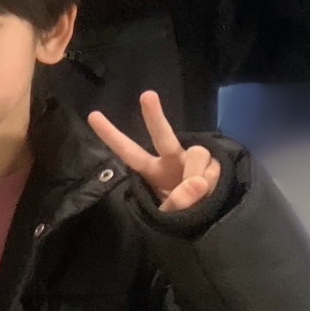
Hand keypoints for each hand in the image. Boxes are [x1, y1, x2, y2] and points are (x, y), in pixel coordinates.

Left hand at [88, 90, 221, 212]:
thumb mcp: (174, 214)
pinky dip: (212, 182)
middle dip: (154, 115)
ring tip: (199, 194)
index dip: (111, 136)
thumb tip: (196, 183)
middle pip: (162, 135)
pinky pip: (213, 167)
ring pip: (197, 154)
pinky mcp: (217, 161)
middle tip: (147, 95)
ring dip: (197, 176)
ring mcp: (195, 157)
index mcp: (153, 170)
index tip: (92, 115)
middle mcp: (172, 158)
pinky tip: (212, 190)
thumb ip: (177, 203)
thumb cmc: (185, 211)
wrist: (215, 214)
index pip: (129, 152)